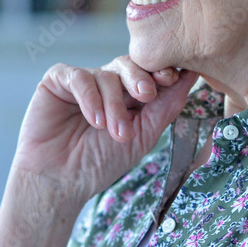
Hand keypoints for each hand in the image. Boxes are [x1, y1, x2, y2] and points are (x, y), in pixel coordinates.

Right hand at [12, 56, 198, 206]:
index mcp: (128, 96)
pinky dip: (90, 97)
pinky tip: (94, 120)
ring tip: (115, 132)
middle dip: (141, 78)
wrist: (59, 182)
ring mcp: (81, 81)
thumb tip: (190, 76)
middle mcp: (105, 85)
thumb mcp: (141, 136)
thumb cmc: (99, 164)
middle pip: (129, 64)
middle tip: (146, 96)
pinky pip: (78, 77)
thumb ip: (165, 107)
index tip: (171, 79)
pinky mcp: (56, 81)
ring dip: (114, 103)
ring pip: (106, 73)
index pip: (147, 73)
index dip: (160, 71)